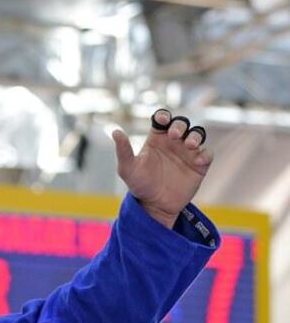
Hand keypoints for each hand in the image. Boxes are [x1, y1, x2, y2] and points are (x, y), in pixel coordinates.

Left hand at [112, 109, 212, 227]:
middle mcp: (173, 142)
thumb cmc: (139, 185)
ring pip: (197, 134)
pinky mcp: (199, 165)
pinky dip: (205, 154)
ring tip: (190, 145)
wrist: (154, 206)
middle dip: (180, 125)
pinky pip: (208, 154)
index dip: (164, 116)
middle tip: (174, 135)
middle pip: (181, 124)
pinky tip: (198, 161)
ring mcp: (187, 153)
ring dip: (196, 136)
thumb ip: (123, 150)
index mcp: (156, 139)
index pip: (162, 119)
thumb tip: (115, 132)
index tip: (162, 120)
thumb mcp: (128, 168)